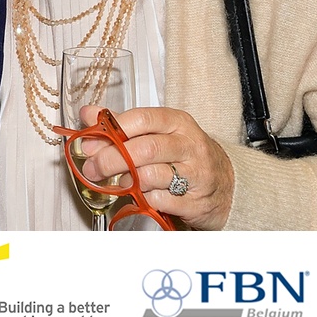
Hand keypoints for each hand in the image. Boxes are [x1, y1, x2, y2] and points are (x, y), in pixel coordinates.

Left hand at [79, 105, 234, 229]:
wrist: (228, 186)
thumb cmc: (185, 155)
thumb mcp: (159, 132)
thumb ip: (123, 124)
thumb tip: (88, 114)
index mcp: (177, 122)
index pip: (142, 118)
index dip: (112, 129)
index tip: (90, 140)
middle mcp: (189, 145)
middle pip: (144, 149)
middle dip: (111, 159)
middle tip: (93, 168)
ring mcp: (196, 174)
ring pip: (151, 175)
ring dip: (126, 181)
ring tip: (117, 182)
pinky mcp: (196, 202)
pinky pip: (161, 200)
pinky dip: (143, 199)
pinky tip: (139, 195)